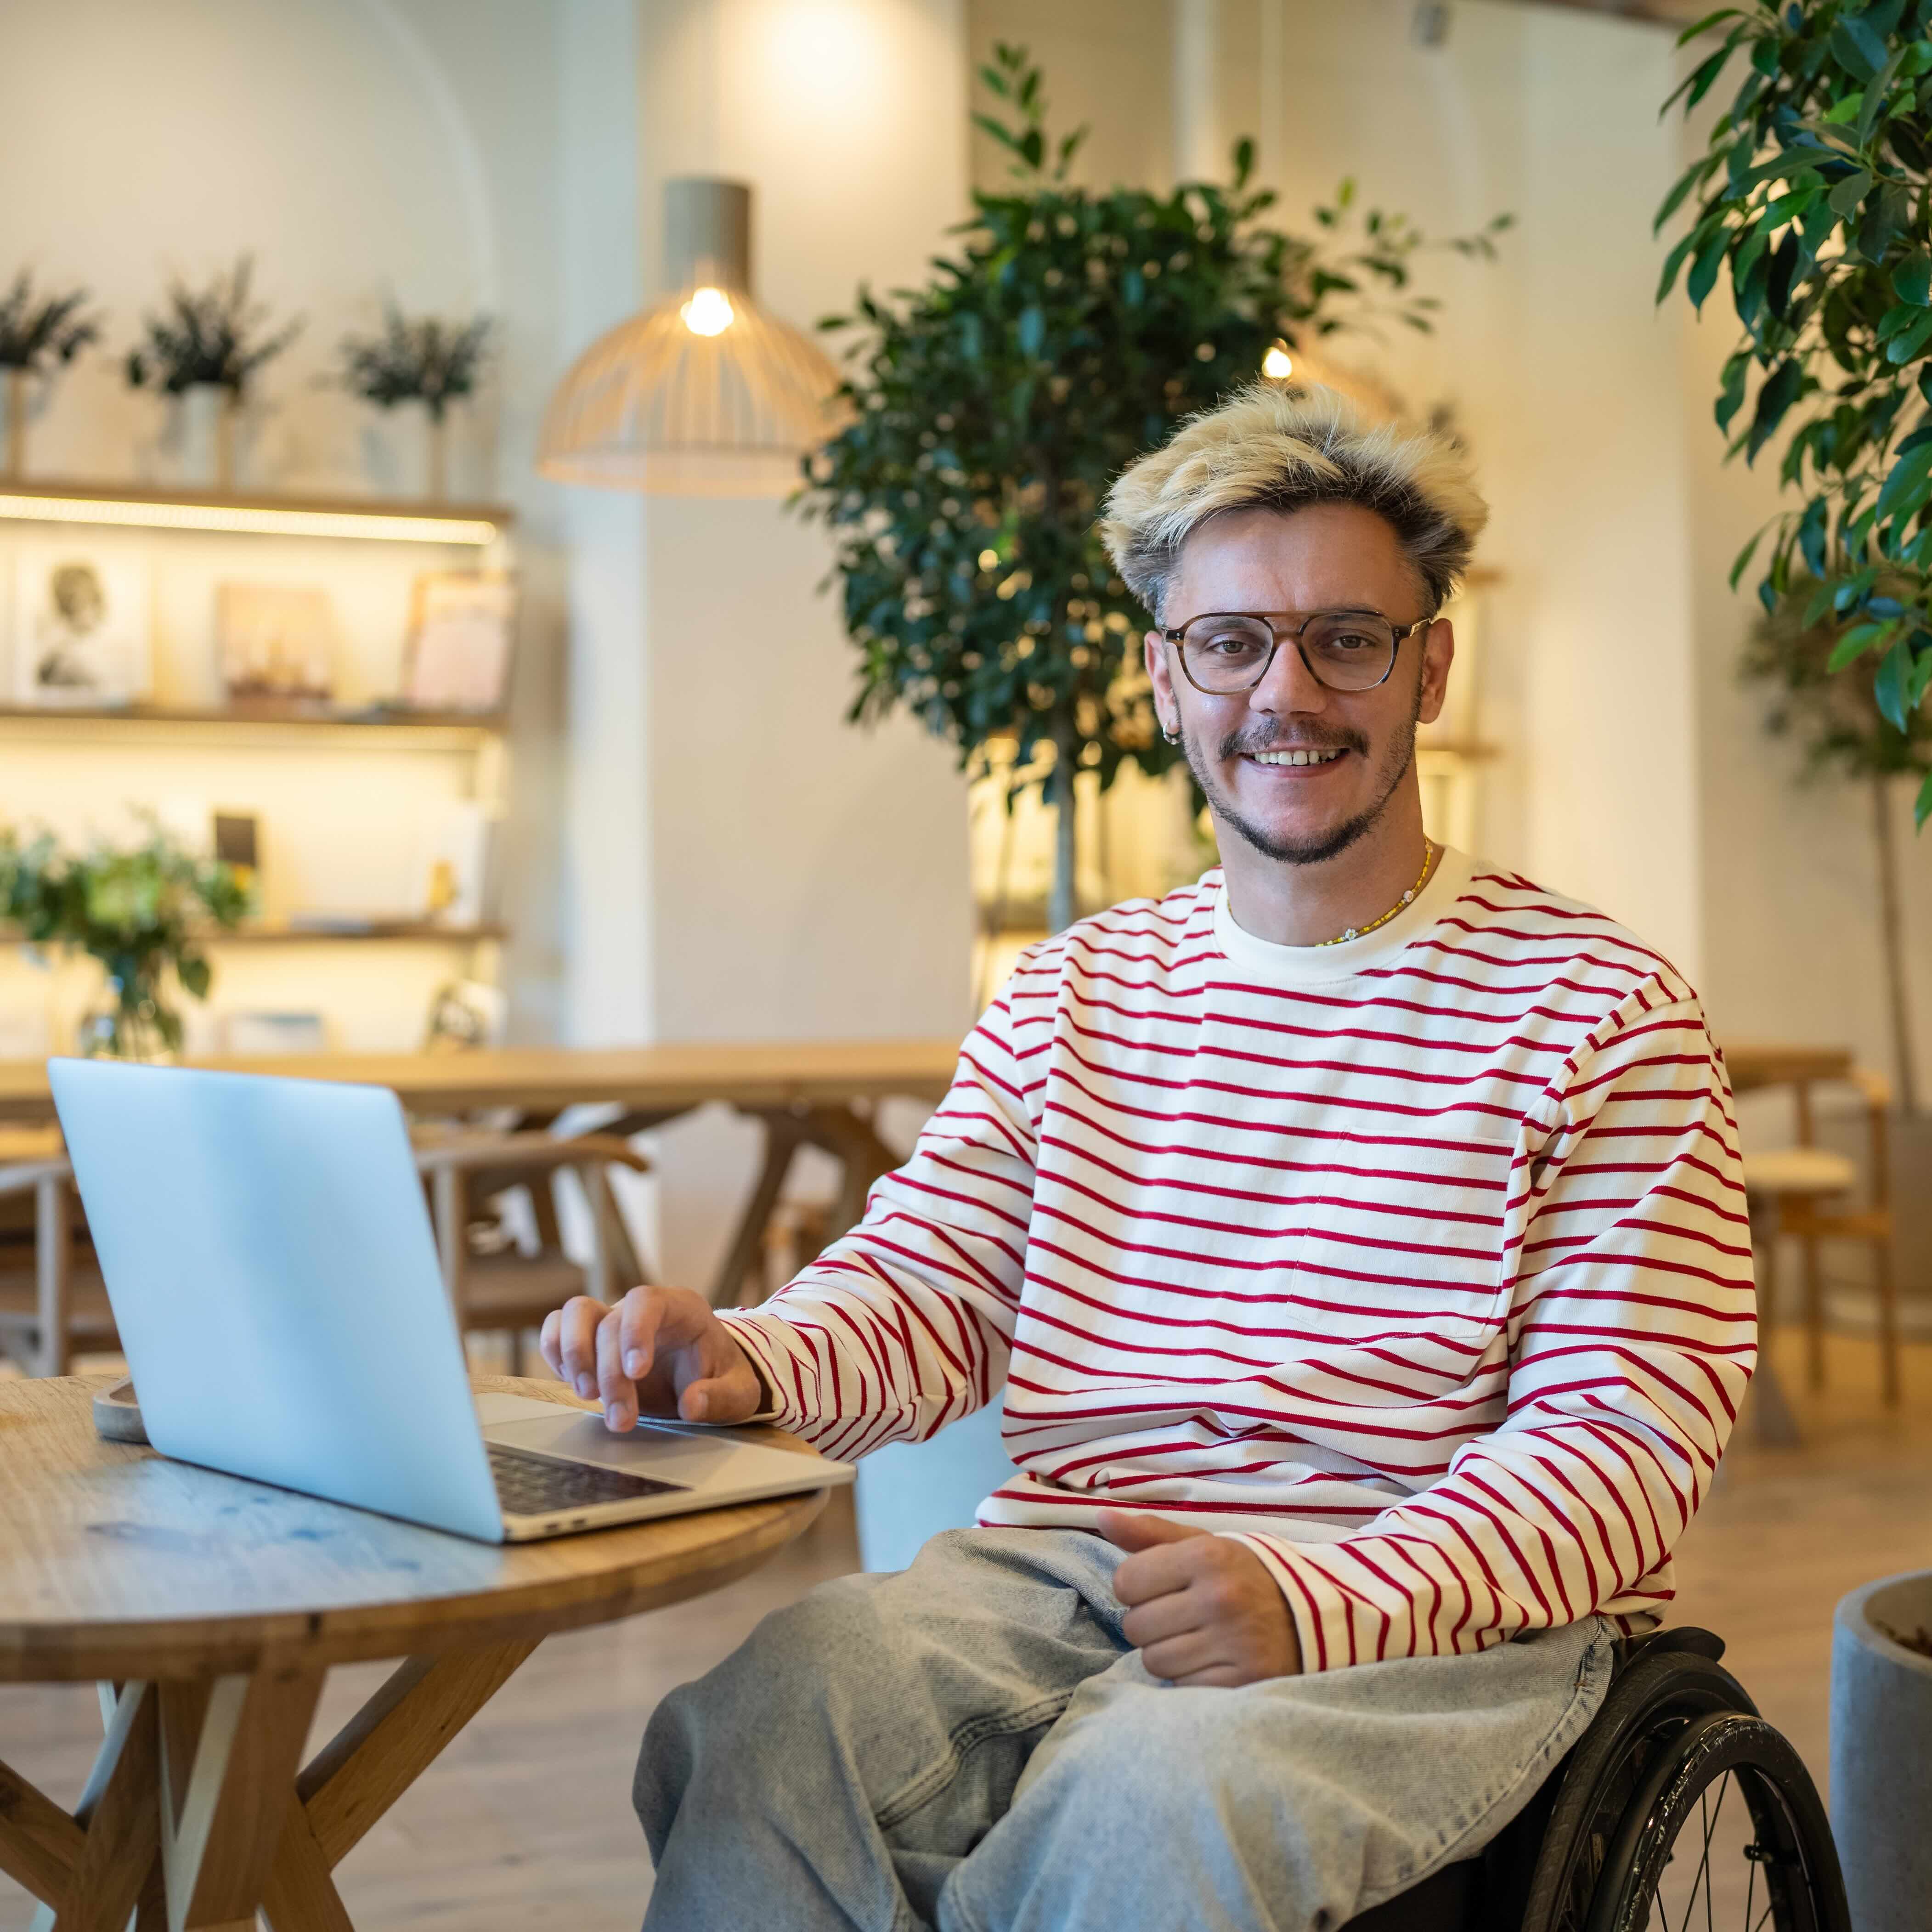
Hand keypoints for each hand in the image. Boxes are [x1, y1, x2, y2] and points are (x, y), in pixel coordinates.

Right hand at [539, 1285, 765, 1432]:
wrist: (705, 1377)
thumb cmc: (722, 1377)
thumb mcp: (738, 1393)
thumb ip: (721, 1397)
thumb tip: (692, 1404)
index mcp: (681, 1308)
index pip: (646, 1301)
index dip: (635, 1332)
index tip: (637, 1372)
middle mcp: (641, 1309)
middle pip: (609, 1324)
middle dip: (610, 1374)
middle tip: (622, 1419)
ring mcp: (613, 1320)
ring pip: (575, 1313)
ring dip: (574, 1356)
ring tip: (588, 1396)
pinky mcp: (590, 1339)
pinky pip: (557, 1329)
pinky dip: (555, 1353)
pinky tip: (574, 1384)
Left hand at [1099, 1509, 1301, 1687]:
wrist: (1318, 1615)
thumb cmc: (1247, 1575)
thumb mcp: (1204, 1544)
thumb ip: (1150, 1533)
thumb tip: (1100, 1516)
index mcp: (1206, 1556)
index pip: (1126, 1581)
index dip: (1137, 1587)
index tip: (1162, 1588)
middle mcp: (1220, 1598)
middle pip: (1136, 1626)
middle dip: (1151, 1623)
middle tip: (1183, 1616)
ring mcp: (1235, 1643)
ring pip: (1155, 1662)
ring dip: (1169, 1654)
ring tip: (1198, 1640)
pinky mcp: (1245, 1682)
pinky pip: (1184, 1689)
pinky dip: (1192, 1679)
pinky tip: (1214, 1661)